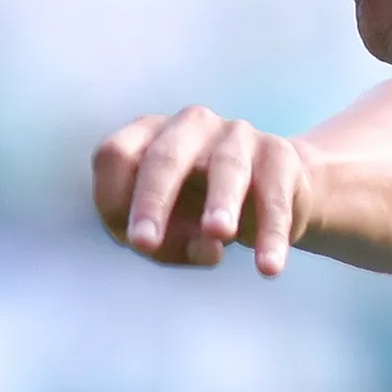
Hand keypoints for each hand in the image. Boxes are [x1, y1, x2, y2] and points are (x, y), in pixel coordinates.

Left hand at [94, 107, 309, 277]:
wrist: (268, 196)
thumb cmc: (196, 213)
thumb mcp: (168, 230)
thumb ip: (167, 244)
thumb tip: (206, 248)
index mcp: (149, 135)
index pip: (116, 155)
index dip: (112, 196)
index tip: (126, 241)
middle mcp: (189, 125)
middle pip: (164, 157)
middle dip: (152, 201)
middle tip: (144, 244)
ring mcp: (237, 134)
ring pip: (226, 166)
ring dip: (221, 202)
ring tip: (218, 235)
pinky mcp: (279, 155)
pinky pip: (274, 195)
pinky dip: (272, 232)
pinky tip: (269, 266)